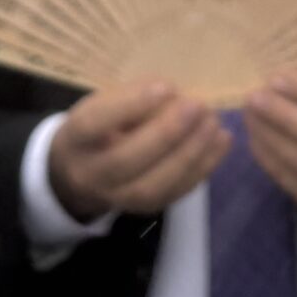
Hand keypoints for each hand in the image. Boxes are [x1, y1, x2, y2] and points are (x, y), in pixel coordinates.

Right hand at [49, 82, 229, 222]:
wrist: (79, 174)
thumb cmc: (98, 127)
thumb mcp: (103, 104)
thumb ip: (132, 97)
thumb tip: (174, 93)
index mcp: (76, 138)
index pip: (95, 124)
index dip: (129, 106)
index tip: (165, 87)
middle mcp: (92, 173)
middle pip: (126, 160)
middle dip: (167, 133)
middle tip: (199, 106)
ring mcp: (118, 198)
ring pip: (153, 185)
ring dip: (190, 153)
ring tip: (214, 124)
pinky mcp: (144, 209)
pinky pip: (175, 193)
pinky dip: (202, 167)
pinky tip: (221, 142)